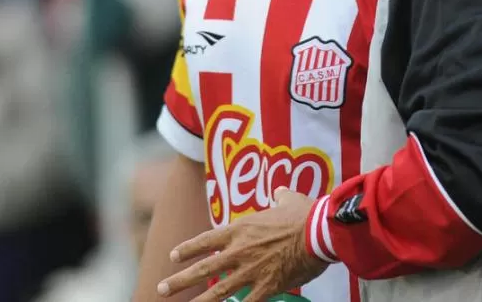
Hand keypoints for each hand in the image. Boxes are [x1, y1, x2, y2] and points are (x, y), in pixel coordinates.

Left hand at [157, 188, 328, 301]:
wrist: (319, 231)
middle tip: (162, 288)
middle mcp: (240, 250)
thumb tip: (279, 191)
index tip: (174, 257)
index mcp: (242, 228)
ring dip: (198, 301)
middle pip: (204, 267)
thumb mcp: (289, 199)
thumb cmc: (305, 213)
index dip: (188, 249)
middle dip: (180, 280)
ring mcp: (251, 270)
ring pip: (218, 290)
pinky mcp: (267, 286)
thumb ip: (280, 196)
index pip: (206, 239)